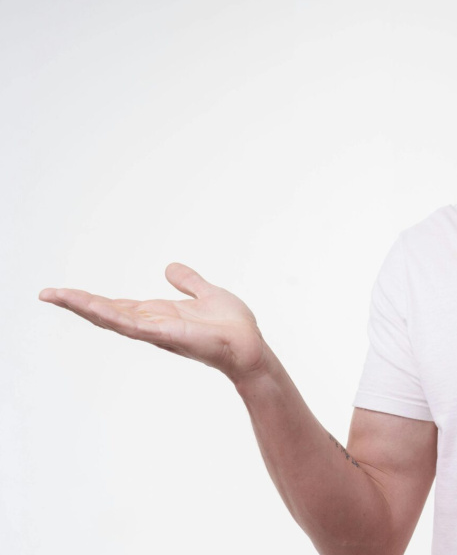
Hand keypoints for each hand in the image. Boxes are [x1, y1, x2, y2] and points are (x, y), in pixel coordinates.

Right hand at [39, 263, 270, 382]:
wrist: (251, 347)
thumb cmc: (232, 327)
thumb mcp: (207, 294)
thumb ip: (189, 282)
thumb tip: (169, 267)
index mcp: (158, 314)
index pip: (118, 305)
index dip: (91, 299)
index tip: (63, 292)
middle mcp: (152, 324)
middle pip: (107, 312)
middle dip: (77, 303)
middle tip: (46, 293)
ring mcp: (158, 332)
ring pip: (113, 318)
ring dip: (85, 307)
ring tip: (57, 296)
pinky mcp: (168, 336)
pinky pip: (135, 326)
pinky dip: (113, 316)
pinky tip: (93, 307)